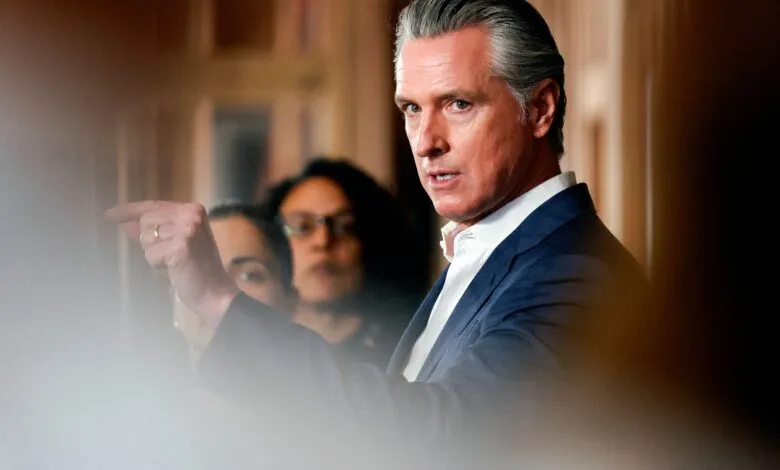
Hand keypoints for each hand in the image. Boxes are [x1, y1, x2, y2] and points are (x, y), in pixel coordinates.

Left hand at [105, 201, 238, 327]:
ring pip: (146, 237)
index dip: (130, 210)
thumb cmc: (196, 269)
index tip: (109, 214)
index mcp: (193, 209)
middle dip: (150, 241)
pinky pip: (151, 254)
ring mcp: (187, 229)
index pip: (154, 205)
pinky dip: (158, 265)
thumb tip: (124, 224)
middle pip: (147, 221)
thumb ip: (154, 230)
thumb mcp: (176, 242)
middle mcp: (191, 214)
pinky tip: (174, 270)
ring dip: (155, 254)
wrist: (215, 292)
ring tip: (174, 262)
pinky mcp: (180, 246)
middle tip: (170, 255)